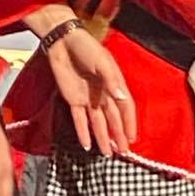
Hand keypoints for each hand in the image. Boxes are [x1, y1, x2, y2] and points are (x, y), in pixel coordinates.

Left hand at [46, 23, 137, 154]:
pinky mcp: (73, 100)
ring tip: (107, 154)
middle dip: (118, 136)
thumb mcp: (102, 62)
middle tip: (122, 153)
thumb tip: (121, 99)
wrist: (62, 41)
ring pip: (98, 123)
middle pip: (112, 119)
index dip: (129, 123)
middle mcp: (103, 94)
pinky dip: (83, 132)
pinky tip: (87, 144)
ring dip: (103, 138)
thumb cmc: (86, 47)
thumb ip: (112, 80)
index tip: (132, 139)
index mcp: (114, 84)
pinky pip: (79, 120)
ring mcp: (88, 98)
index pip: (125, 108)